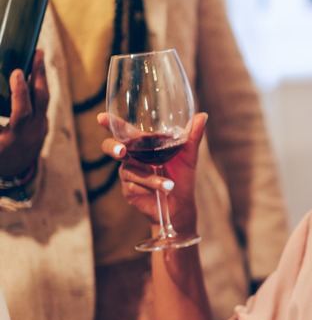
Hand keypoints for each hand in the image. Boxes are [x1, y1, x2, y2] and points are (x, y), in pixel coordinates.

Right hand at [0, 51, 48, 176]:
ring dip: (40, 77)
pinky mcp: (43, 125)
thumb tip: (5, 99)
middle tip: (37, 53)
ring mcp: (41, 128)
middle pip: (41, 100)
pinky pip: (43, 102)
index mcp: (17, 137)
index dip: (20, 91)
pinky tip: (33, 72)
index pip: (23, 111)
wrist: (12, 171)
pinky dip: (38, 86)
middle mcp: (34, 132)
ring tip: (37, 56)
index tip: (16, 71)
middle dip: (39, 75)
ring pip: (45, 100)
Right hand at [99, 112, 207, 231]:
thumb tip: (202, 115)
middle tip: (122, 151)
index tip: (101, 117)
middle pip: (112, 147)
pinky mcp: (129, 191)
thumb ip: (192, 136)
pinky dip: (151, 188)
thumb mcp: (189, 155)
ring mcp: (128, 174)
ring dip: (151, 179)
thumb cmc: (182, 176)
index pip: (124, 131)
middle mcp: (132, 158)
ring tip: (170, 185)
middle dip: (113, 147)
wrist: (181, 204)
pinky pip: (134, 186)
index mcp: (143, 146)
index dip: (110, 124)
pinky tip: (162, 192)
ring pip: (130, 171)